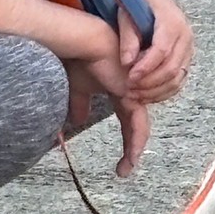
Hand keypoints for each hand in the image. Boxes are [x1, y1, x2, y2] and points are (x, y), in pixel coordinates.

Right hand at [65, 62, 150, 176]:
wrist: (84, 42)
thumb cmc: (80, 59)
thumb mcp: (78, 87)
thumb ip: (79, 104)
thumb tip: (75, 122)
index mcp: (123, 93)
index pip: (128, 122)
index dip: (126, 140)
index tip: (121, 162)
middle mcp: (133, 94)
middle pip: (136, 127)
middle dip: (132, 149)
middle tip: (124, 170)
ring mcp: (136, 94)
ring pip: (139, 128)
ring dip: (133, 149)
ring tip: (127, 167)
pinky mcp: (133, 94)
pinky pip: (138, 123)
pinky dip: (135, 140)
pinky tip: (133, 154)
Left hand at [121, 0, 194, 103]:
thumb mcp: (125, 11)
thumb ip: (128, 36)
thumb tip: (128, 62)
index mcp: (171, 21)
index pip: (162, 51)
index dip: (146, 68)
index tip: (129, 79)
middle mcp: (185, 34)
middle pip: (172, 68)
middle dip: (149, 83)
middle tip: (128, 91)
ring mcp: (188, 47)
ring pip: (177, 78)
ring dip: (156, 91)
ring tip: (134, 96)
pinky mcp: (186, 56)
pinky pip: (179, 80)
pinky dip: (164, 91)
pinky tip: (146, 95)